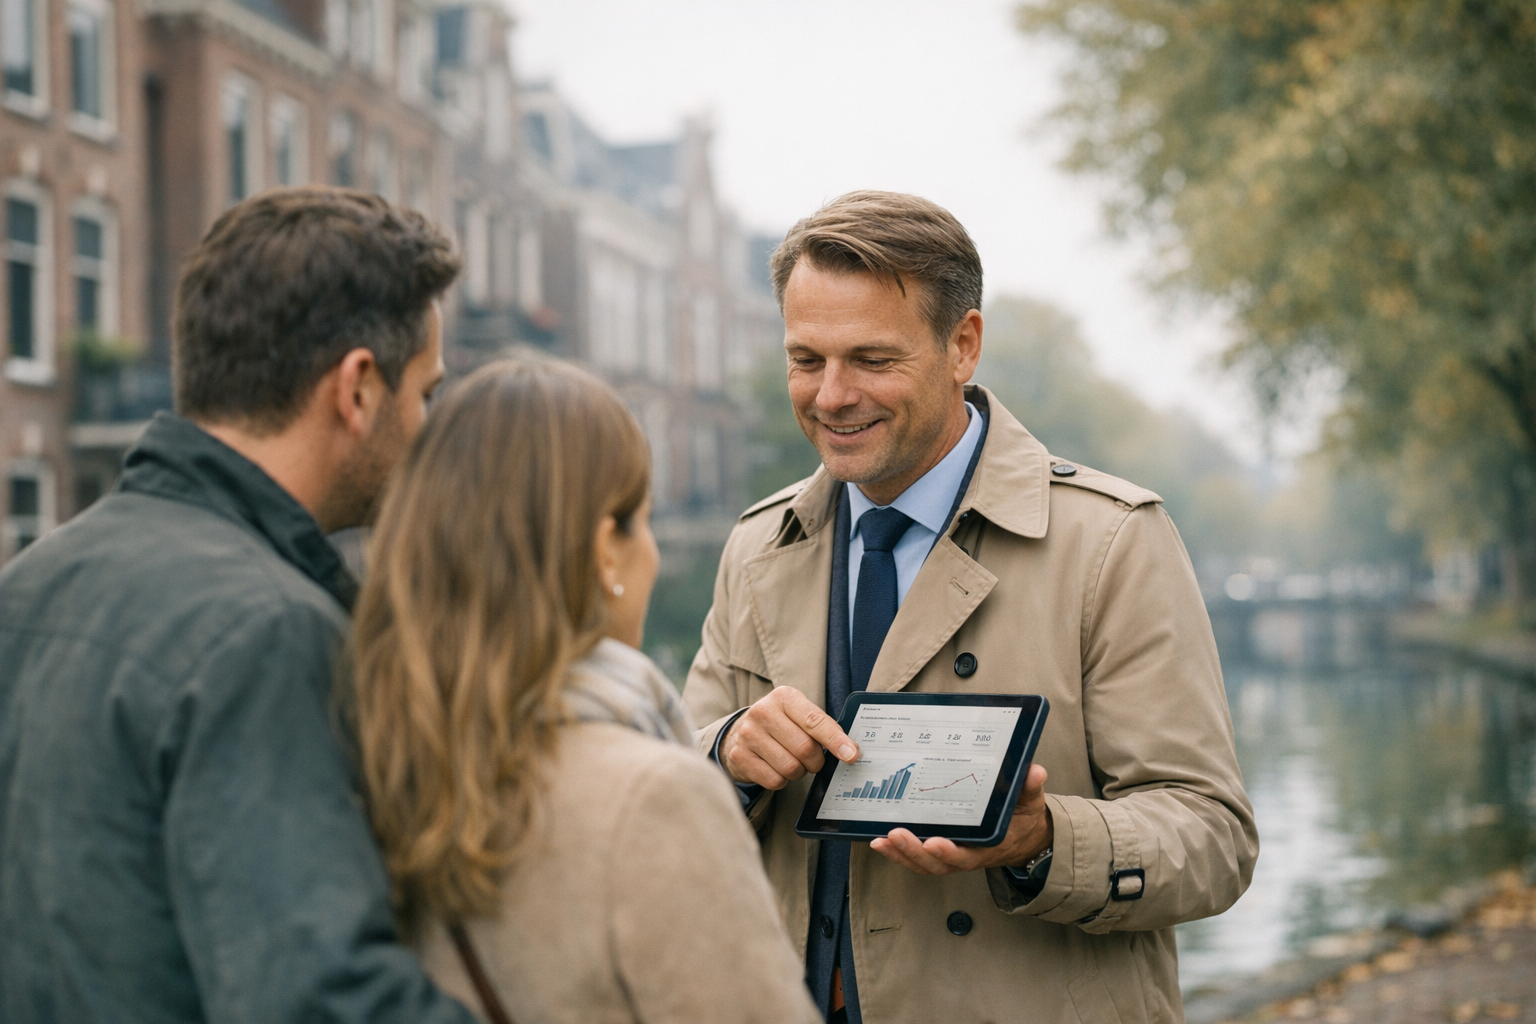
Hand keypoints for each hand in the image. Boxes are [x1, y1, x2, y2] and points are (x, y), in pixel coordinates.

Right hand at [719, 688, 859, 788]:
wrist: (739, 733)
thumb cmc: (780, 724)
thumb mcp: (798, 714)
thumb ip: (822, 726)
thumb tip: (851, 750)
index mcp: (783, 697)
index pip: (815, 721)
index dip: (836, 740)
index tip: (852, 755)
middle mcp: (763, 712)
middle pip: (805, 749)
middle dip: (816, 761)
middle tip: (814, 760)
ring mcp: (748, 734)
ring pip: (790, 768)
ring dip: (799, 771)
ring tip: (792, 761)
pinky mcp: (739, 756)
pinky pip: (774, 780)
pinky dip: (782, 780)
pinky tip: (776, 768)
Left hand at [870, 764, 1051, 874]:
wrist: (1023, 837)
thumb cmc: (1023, 819)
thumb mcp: (1031, 802)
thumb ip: (1031, 788)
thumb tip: (1035, 772)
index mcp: (989, 847)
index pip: (967, 855)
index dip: (949, 852)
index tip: (933, 842)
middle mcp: (967, 856)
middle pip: (937, 863)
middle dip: (914, 851)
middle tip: (895, 834)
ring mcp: (951, 856)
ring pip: (923, 863)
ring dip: (900, 854)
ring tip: (881, 841)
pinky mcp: (939, 852)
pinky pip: (917, 858)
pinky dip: (898, 853)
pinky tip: (880, 842)